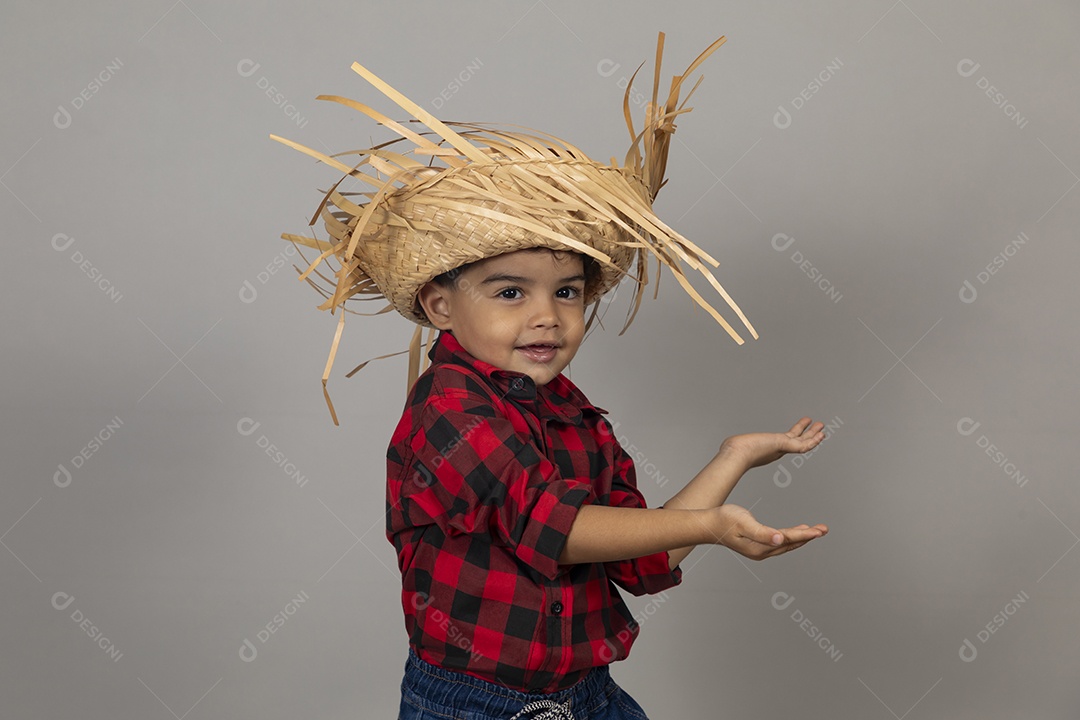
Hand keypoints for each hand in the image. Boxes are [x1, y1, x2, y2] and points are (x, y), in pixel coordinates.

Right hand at [708, 504, 826, 560]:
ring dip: (802, 536)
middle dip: (809, 536)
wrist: (707, 524)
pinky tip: (795, 531)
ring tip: (815, 530)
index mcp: (760, 548)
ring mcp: (759, 550)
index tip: (820, 531)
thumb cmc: (723, 520)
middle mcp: (762, 552)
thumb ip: (762, 533)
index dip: (805, 534)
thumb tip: (780, 540)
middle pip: (791, 544)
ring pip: (787, 544)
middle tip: (824, 529)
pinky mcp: (757, 545)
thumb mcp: (743, 523)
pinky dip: (791, 536)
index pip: (788, 539)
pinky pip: (780, 542)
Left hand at [720, 417, 825, 470]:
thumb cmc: (735, 451)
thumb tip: (727, 444)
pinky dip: (812, 441)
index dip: (796, 436)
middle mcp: (777, 449)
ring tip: (822, 427)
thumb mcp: (739, 444)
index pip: (787, 441)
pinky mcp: (783, 446)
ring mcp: (781, 449)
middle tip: (818, 428)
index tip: (802, 430)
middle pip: (797, 441)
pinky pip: (802, 445)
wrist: (737, 454)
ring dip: (813, 435)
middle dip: (808, 435)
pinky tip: (820, 435)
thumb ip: (737, 444)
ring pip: (802, 443)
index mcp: (769, 448)